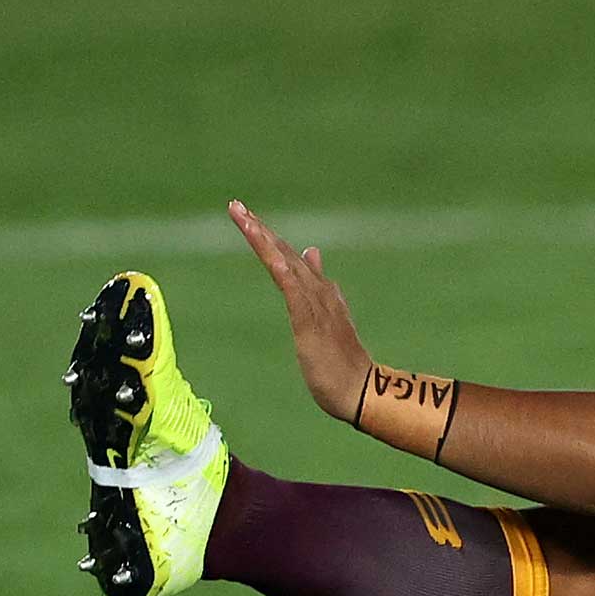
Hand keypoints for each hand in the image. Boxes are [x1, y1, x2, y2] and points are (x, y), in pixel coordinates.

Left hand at [228, 199, 372, 421]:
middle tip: (236, 206)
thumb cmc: (341, 363)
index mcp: (320, 293)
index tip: (249, 218)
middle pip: (285, 254)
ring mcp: (316, 305)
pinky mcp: (311, 322)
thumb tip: (313, 252)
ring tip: (245, 220)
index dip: (270, 239)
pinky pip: (293, 290)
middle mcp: (319, 292)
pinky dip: (282, 269)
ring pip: (286, 265)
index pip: (291, 260)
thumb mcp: (324, 321)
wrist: (359, 389)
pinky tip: (270, 255)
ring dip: (265, 241)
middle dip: (260, 230)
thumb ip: (319, 287)